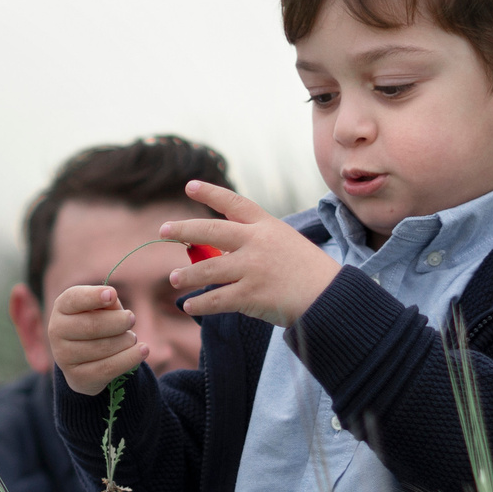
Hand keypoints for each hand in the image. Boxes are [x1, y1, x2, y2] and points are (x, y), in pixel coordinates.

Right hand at [49, 281, 147, 395]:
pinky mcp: (76, 377)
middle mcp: (56, 330)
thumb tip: (111, 299)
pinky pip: (108, 368)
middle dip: (119, 322)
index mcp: (62, 306)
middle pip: (92, 325)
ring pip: (103, 347)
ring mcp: (63, 356)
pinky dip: (130, 358)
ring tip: (131, 338)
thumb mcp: (101, 307)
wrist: (85, 360)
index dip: (93, 297)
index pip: (75, 299)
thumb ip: (107, 302)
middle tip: (131, 319)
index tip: (112, 295)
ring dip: (126, 340)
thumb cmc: (97, 323)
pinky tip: (143, 351)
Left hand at [159, 181, 340, 326]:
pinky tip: (189, 305)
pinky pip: (216, 299)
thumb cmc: (307, 271)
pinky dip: (199, 304)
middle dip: (183, 229)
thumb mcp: (284, 243)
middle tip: (163, 230)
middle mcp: (256, 242)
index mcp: (266, 226)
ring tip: (174, 278)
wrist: (330, 296)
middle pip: (211, 230)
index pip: (233, 203)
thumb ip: (254, 242)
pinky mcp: (251, 295)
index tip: (189, 186)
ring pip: (207, 269)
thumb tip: (218, 251)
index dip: (210, 193)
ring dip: (187, 274)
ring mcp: (252, 268)